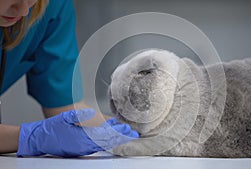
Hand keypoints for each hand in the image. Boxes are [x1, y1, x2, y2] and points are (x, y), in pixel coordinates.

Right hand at [17, 108, 138, 156]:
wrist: (40, 140)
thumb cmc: (51, 129)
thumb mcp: (63, 119)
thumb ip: (77, 116)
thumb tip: (90, 112)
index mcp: (82, 137)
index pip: (105, 135)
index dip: (117, 132)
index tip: (127, 129)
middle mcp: (85, 145)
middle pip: (107, 141)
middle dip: (121, 137)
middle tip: (133, 133)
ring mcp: (84, 148)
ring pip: (104, 144)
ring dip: (116, 140)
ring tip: (126, 135)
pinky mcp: (81, 148)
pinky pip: (98, 146)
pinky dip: (107, 142)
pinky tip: (112, 139)